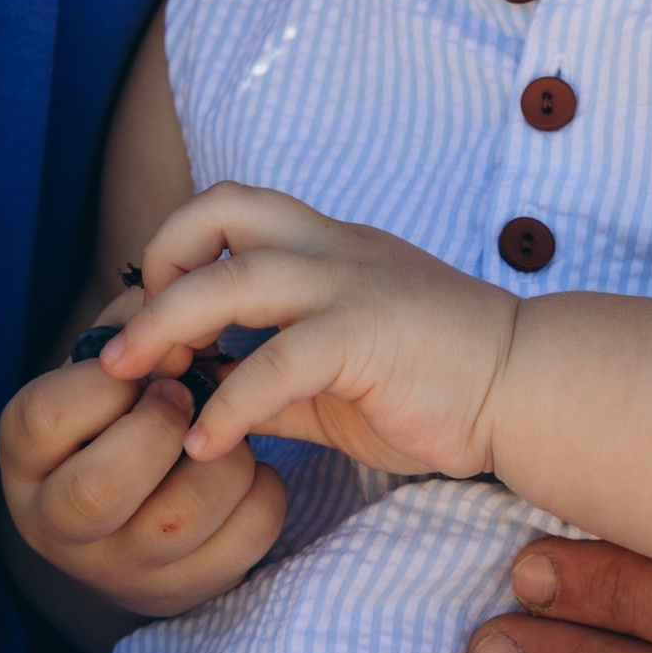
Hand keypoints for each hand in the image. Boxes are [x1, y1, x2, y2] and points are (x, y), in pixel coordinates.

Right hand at [0, 315, 282, 614]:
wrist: (126, 512)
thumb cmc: (116, 413)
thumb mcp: (105, 364)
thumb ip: (136, 325)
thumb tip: (183, 312)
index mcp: (24, 459)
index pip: (46, 417)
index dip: (109, 380)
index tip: (147, 364)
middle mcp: (55, 526)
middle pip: (101, 488)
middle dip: (160, 428)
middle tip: (186, 397)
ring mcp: (118, 570)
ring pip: (181, 519)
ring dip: (223, 457)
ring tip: (222, 434)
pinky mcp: (182, 591)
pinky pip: (244, 536)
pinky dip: (263, 490)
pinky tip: (244, 472)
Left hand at [102, 184, 519, 478]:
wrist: (529, 389)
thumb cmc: (439, 381)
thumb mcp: (336, 375)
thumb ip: (273, 375)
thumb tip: (205, 396)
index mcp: (327, 246)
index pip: (230, 208)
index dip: (174, 250)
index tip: (151, 319)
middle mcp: (333, 249)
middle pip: (218, 214)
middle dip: (154, 271)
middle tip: (122, 345)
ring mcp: (352, 286)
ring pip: (236, 276)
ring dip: (168, 326)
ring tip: (135, 382)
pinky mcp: (369, 337)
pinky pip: (279, 362)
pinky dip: (230, 402)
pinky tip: (206, 444)